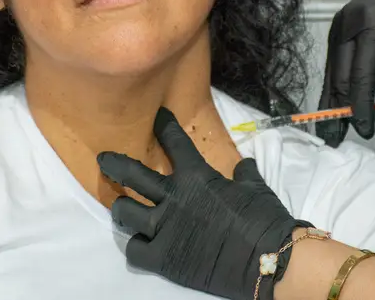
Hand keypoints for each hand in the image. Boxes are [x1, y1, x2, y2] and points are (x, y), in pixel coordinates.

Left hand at [97, 107, 309, 299]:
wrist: (270, 258)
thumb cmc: (265, 219)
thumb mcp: (256, 188)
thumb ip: (244, 173)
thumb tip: (244, 164)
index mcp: (197, 176)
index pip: (174, 141)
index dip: (164, 126)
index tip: (157, 117)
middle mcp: (174, 197)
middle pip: (131, 174)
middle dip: (114, 163)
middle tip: (104, 159)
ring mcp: (165, 228)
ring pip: (125, 212)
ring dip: (121, 209)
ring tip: (121, 208)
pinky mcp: (164, 258)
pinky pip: (134, 250)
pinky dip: (136, 247)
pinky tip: (140, 245)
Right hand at [316, 0, 374, 147]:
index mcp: (369, 23)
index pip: (361, 73)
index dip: (362, 105)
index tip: (365, 131)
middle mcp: (345, 25)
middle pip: (338, 75)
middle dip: (337, 109)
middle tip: (335, 139)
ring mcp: (336, 27)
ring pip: (330, 72)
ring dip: (330, 102)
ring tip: (328, 130)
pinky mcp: (335, 31)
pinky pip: (331, 64)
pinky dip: (332, 88)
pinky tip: (331, 107)